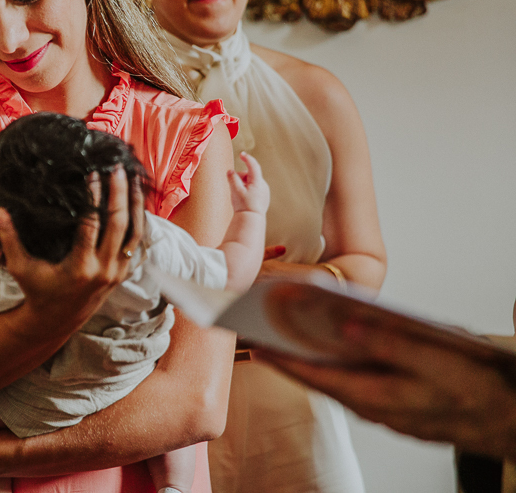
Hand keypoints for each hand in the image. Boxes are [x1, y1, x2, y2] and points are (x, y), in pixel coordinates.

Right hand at [0, 166, 143, 328]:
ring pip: (134, 231)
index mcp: (79, 267)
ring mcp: (117, 271)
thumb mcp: (20, 267)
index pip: (92, 224)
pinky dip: (138, 218)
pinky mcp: (123, 271)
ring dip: (134, 202)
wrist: (58, 320)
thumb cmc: (36, 290)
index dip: (94, 197)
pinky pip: (136, 241)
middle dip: (119, 193)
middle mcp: (103, 269)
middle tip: (116, 167)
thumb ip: (9, 238)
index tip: (92, 174)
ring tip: (131, 176)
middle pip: (118, 224)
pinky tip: (135, 198)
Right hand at [227, 152, 268, 215]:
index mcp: (257, 182)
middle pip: (250, 175)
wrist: (251, 220)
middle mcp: (263, 185)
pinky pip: (254, 189)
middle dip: (240, 177)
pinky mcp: (263, 198)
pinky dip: (247, 190)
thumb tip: (230, 171)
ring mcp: (264, 192)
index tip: (241, 154)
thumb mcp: (235, 190)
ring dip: (243, 184)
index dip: (247, 158)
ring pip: (251, 183)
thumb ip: (232, 178)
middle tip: (232, 185)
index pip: (253, 165)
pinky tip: (243, 200)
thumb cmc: (243, 205)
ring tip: (238, 195)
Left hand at [258, 283, 515, 459]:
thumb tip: (344, 326)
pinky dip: (334, 357)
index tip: (250, 334)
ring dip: (307, 352)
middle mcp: (372, 405)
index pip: (311, 373)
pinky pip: (352, 377)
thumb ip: (389, 342)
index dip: (278, 353)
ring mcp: (382, 405)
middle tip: (255, 324)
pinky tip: (329, 338)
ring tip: (282, 325)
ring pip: (333, 375)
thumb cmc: (478, 388)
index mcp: (376, 396)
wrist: (512, 414)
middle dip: (285, 349)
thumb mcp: (436, 360)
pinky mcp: (392, 399)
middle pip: (316, 374)